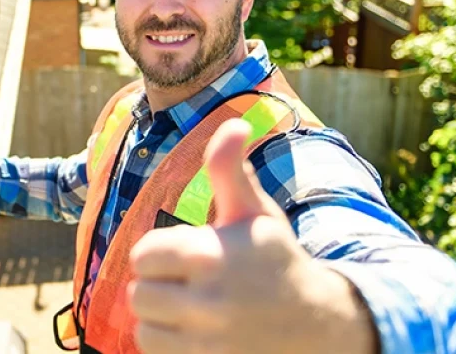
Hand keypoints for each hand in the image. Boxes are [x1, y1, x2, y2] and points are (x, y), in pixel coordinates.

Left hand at [128, 119, 376, 353]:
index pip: (143, 256)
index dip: (157, 253)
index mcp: (213, 257)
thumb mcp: (254, 211)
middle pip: (139, 295)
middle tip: (184, 282)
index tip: (182, 254)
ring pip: (146, 330)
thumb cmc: (275, 258)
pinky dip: (169, 344)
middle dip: (156, 286)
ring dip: (160, 318)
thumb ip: (230, 170)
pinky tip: (194, 330)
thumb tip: (232, 124)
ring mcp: (209, 341)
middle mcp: (209, 303)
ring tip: (189, 307)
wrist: (316, 323)